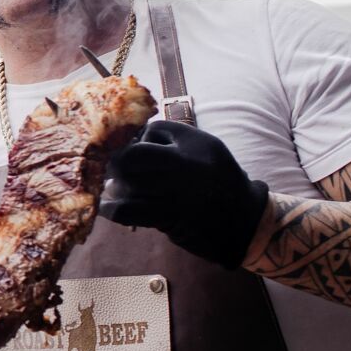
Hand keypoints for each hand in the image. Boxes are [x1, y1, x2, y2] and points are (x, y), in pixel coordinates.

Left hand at [99, 119, 269, 268]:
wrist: (243, 220)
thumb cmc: (219, 182)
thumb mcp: (205, 149)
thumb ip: (174, 140)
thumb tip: (132, 140)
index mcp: (194, 141)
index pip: (152, 129)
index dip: (138, 141)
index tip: (136, 153)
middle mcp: (183, 162)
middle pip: (132, 155)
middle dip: (119, 163)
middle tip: (117, 172)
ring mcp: (174, 189)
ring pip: (126, 181)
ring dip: (117, 187)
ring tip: (115, 190)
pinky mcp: (166, 216)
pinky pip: (126, 209)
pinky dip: (111, 208)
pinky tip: (107, 208)